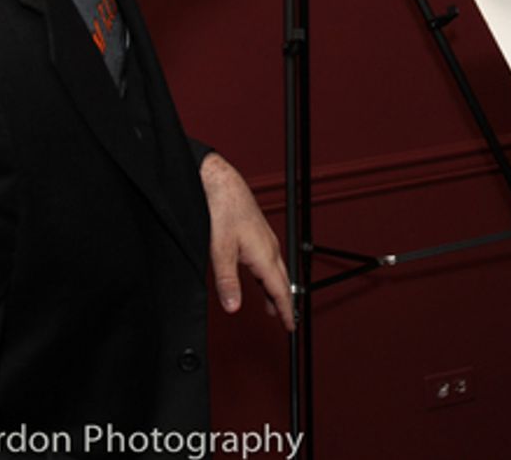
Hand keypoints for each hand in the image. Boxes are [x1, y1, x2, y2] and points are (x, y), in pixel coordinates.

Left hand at [200, 152, 295, 331]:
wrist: (222, 183)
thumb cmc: (224, 210)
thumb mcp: (220, 250)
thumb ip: (227, 281)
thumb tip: (233, 307)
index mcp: (264, 255)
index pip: (279, 290)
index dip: (285, 310)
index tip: (289, 326)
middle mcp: (269, 247)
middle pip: (281, 281)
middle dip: (284, 302)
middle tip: (285, 320)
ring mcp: (265, 239)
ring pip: (276, 270)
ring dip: (275, 288)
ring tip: (271, 305)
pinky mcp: (258, 232)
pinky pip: (269, 259)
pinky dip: (268, 274)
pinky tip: (260, 276)